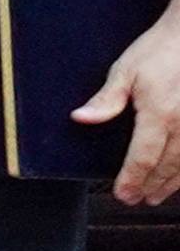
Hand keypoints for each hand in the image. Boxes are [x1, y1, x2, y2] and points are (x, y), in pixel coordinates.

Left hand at [83, 12, 179, 209]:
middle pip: (168, 166)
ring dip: (173, 182)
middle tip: (137, 199)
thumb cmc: (160, 50)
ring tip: (158, 195)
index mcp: (160, 113)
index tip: (122, 194)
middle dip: (151, 186)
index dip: (132, 179)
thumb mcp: (125, 70)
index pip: (144, 157)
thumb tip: (80, 118)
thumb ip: (106, 99)